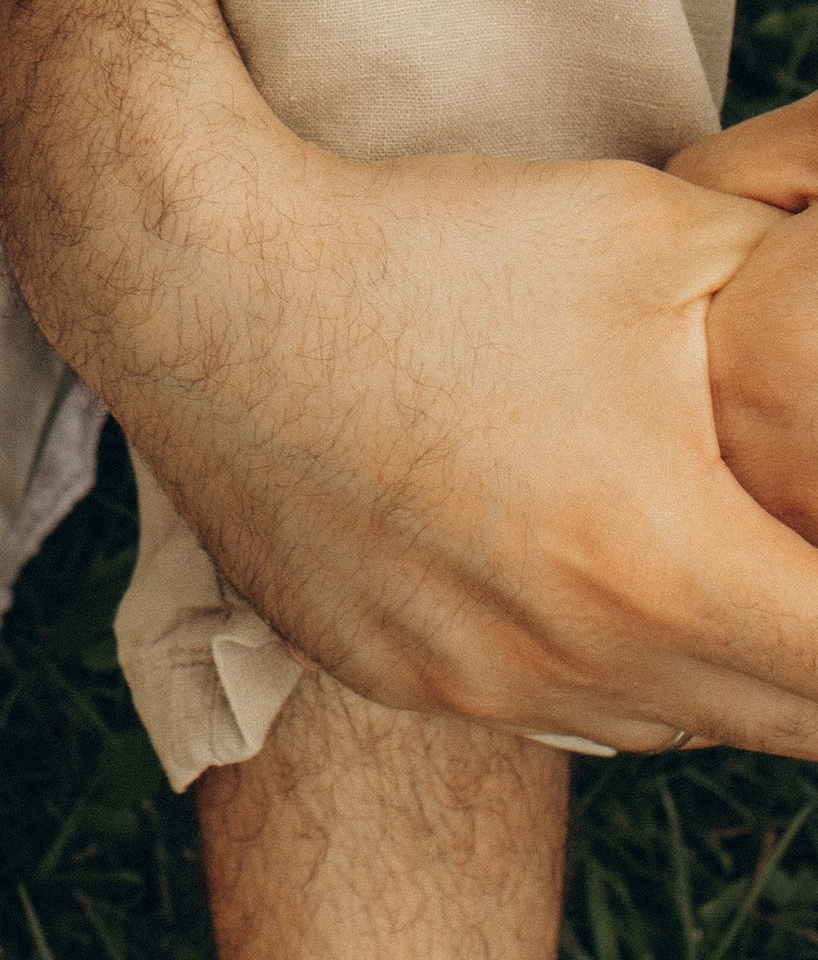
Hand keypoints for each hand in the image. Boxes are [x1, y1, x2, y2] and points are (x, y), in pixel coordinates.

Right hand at [104, 131, 817, 754]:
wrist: (201, 287)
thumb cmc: (436, 247)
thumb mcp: (665, 234)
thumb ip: (800, 306)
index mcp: (658, 559)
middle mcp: (567, 656)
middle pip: (783, 722)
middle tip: (811, 561)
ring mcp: (473, 682)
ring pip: (668, 725)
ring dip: (718, 666)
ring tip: (718, 562)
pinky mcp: (394, 678)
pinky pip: (553, 707)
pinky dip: (601, 661)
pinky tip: (586, 567)